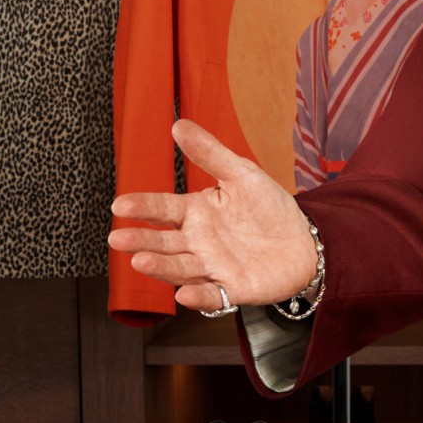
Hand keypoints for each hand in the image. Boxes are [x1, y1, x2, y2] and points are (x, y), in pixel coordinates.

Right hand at [108, 119, 318, 312]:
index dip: (142, 207)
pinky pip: (212, 296)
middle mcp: (197, 242)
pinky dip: (198, 297)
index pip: (162, 209)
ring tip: (141, 261)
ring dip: (160, 267)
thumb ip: (210, 153)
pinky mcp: (232, 289)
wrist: (304, 240)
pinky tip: (185, 295)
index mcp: (195, 213)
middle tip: (118, 238)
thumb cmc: (269, 208)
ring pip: (180, 269)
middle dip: (141, 240)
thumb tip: (179, 124)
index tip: (120, 204)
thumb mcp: (242, 174)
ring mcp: (212, 267)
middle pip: (163, 242)